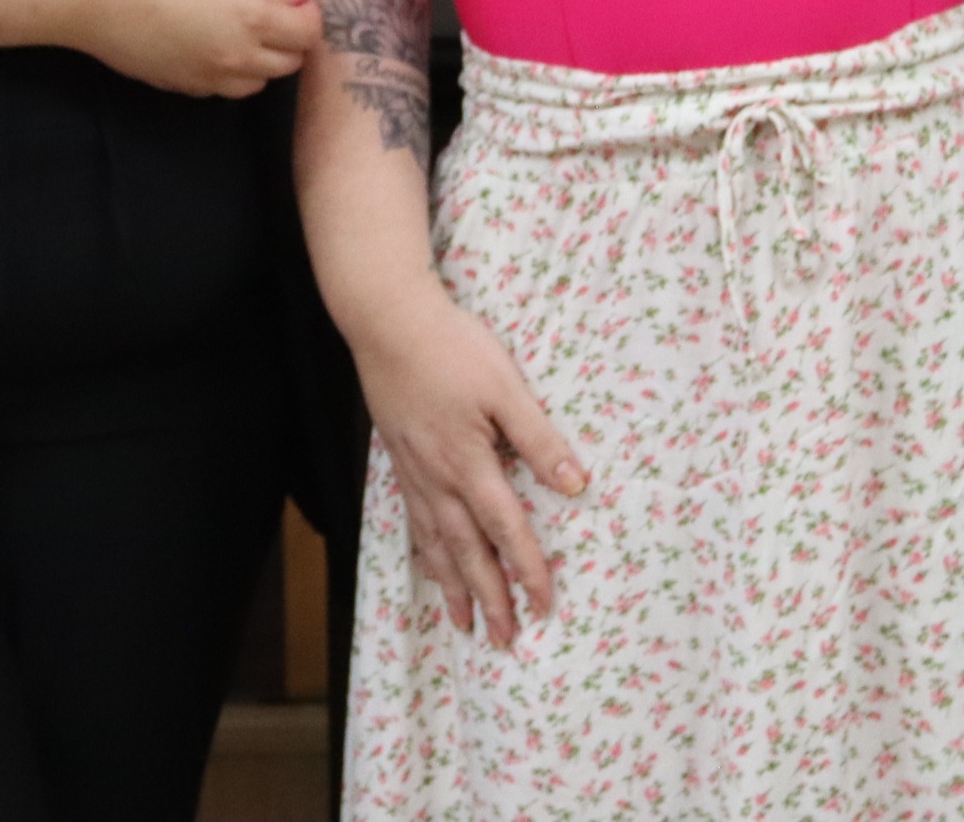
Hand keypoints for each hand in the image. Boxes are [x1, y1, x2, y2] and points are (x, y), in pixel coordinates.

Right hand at [73, 0, 321, 98]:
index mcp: (251, 19)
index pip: (308, 33)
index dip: (309, 14)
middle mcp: (236, 58)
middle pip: (289, 64)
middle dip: (290, 40)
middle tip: (272, 12)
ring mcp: (208, 79)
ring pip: (256, 83)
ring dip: (261, 61)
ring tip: (240, 32)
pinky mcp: (181, 88)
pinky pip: (221, 88)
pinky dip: (228, 72)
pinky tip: (208, 45)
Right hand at [343, 285, 585, 645]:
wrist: (388, 323)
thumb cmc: (452, 348)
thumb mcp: (506, 387)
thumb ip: (539, 438)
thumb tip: (575, 484)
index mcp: (469, 463)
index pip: (506, 530)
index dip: (527, 570)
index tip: (544, 606)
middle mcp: (439, 479)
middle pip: (468, 552)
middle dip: (488, 599)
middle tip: (503, 640)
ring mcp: (414, 472)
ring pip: (436, 544)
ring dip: (453, 588)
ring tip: (463, 623)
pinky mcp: (400, 460)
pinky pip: (415, 522)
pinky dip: (426, 554)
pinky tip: (432, 565)